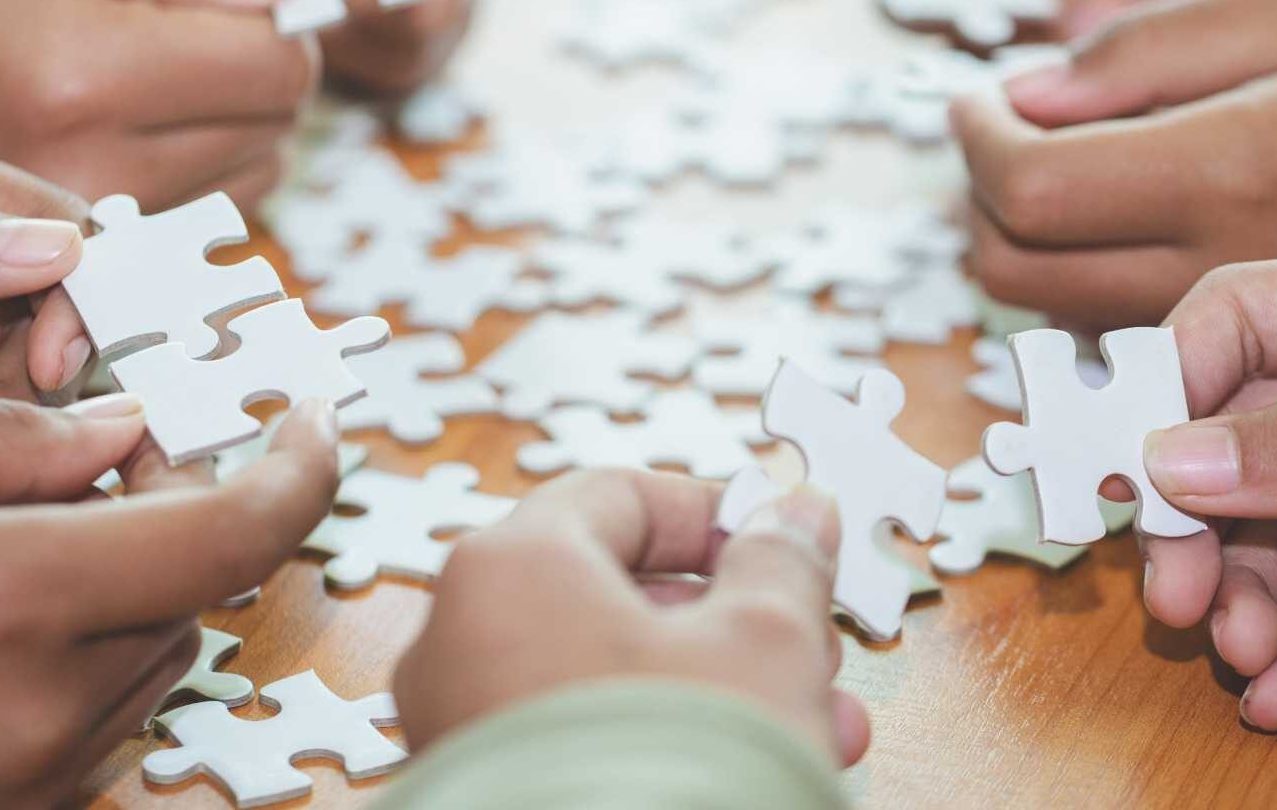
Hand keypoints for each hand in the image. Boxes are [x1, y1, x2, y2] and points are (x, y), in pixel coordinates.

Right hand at [0, 0, 316, 208]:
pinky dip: (209, 159)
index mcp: (80, 71)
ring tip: (150, 68)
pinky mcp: (102, 256)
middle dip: (255, 61)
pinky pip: (217, 205)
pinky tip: (143, 118)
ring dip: (236, 114)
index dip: (273, 16)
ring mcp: (99, 224)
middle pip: (276, 119)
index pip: (272, 63)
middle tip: (184, 21)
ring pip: (259, 167)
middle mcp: (98, 166)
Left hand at [0, 119, 92, 481]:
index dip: (71, 281)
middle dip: (58, 350)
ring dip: (33, 404)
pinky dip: (2, 440)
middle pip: (45, 293)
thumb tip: (59, 243)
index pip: (34, 214)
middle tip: (48, 411)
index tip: (61, 357)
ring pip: (25, 360)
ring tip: (9, 449)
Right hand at [0, 395, 344, 807]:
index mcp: (15, 598)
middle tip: (116, 466)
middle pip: (190, 592)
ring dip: (129, 591)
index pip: (230, 537)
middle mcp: (43, 705)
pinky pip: (101, 716)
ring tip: (19, 550)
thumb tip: (131, 431)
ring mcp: (30, 777)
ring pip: (153, 655)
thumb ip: (20, 439)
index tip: (318, 423)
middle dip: (174, 520)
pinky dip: (86, 655)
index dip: (299, 472)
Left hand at [393, 470, 870, 765]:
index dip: (715, 518)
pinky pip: (581, 741)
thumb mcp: (764, 643)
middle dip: (734, 624)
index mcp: (510, 567)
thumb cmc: (677, 772)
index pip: (617, 496)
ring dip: (718, 691)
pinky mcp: (481, 795)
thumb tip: (797, 516)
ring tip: (817, 731)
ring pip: (606, 678)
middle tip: (813, 653)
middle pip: (615, 595)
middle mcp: (459, 640)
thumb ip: (782, 562)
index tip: (782, 547)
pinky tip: (751, 774)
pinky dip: (661, 742)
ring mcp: (459, 727)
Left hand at [950, 0, 1276, 325]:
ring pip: (1045, 317)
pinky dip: (1074, 283)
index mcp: (1229, 172)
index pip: (1030, 189)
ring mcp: (1224, 335)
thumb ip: (1145, 49)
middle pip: (1011, 269)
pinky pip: (1104, 339)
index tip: (971, 102)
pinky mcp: (1235, 365)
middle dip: (981, 195)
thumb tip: (1025, 100)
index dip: (975, 141)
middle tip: (1009, 132)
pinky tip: (1116, 220)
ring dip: (1020, 242)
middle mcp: (1214, 272)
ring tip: (1064, 166)